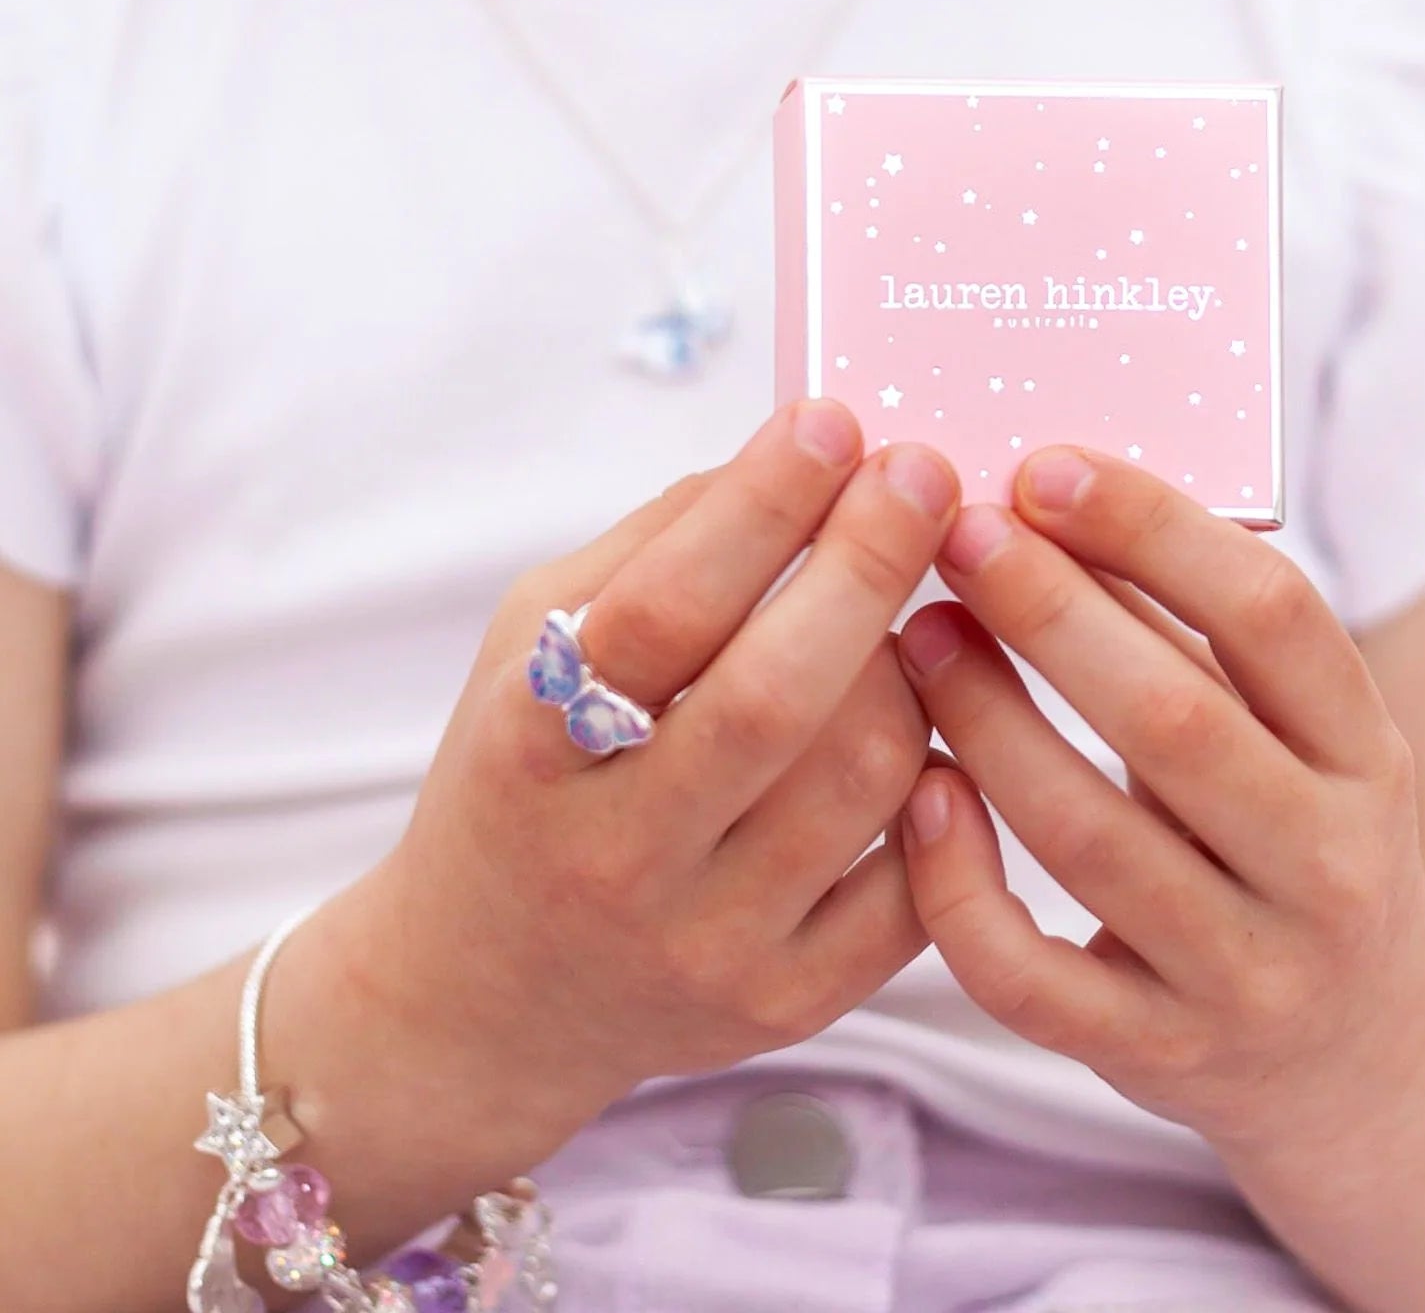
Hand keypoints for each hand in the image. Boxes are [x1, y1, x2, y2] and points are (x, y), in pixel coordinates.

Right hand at [314, 397, 959, 1159]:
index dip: (757, 507)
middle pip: (777, 699)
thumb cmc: (524, 780)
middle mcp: (616, 861)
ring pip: (868, 774)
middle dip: (868, 562)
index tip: (832, 422)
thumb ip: (653, 547)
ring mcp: (709, 946)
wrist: (482, 999)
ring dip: (911, 663)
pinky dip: (941, 782)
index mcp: (531, 752)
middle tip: (921, 472)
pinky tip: (924, 727)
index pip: (659, 613)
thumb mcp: (530, 647)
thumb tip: (803, 453)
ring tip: (907, 610)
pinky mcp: (788, 1003)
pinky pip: (916, 876)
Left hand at [890, 446, 1424, 1160]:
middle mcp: (1324, 866)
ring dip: (987, 722)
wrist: (1364, 1058)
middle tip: (956, 533)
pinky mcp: (1157, 1057)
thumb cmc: (1297, 845)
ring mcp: (1244, 974)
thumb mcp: (1301, 742)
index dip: (1154, 529)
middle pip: (1174, 720)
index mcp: (1366, 755)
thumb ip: (1195, 636)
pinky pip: (1032, 978)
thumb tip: (1053, 500)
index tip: (1045, 468)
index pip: (1273, 615)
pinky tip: (919, 796)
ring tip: (916, 636)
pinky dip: (961, 886)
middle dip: (1051, 614)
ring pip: (1090, 840)